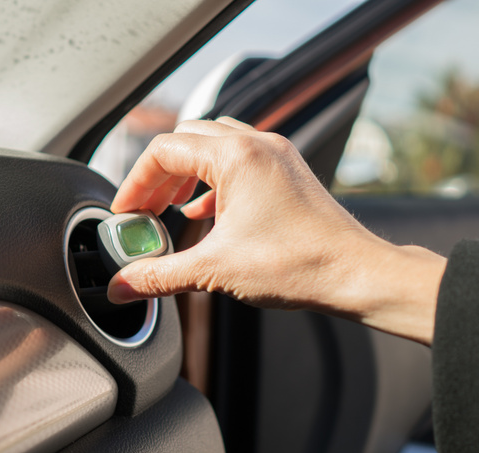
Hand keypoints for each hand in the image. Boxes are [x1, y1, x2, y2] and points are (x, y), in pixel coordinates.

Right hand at [107, 117, 446, 344]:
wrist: (356, 274)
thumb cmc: (298, 265)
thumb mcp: (214, 271)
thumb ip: (159, 276)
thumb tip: (122, 287)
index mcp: (235, 156)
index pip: (163, 151)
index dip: (135, 182)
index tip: (126, 212)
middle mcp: (256, 144)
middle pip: (186, 140)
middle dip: (158, 175)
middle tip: (145, 210)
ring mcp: (276, 154)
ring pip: (213, 144)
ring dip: (186, 173)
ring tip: (170, 206)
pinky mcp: (288, 170)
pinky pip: (238, 159)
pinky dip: (213, 180)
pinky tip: (206, 211)